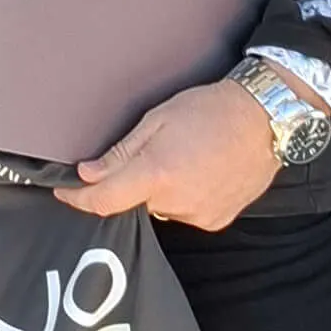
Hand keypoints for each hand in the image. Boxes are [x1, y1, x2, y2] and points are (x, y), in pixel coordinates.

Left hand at [59, 78, 279, 232]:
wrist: (264, 120)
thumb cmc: (211, 111)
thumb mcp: (157, 120)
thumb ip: (120, 154)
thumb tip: (89, 174)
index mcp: (157, 174)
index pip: (104, 200)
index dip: (79, 199)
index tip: (66, 193)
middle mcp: (177, 202)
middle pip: (134, 202)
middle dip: (134, 182)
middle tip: (156, 153)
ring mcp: (199, 215)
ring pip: (160, 207)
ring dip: (162, 189)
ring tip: (185, 158)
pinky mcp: (216, 220)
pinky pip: (185, 212)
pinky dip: (184, 196)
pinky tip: (200, 171)